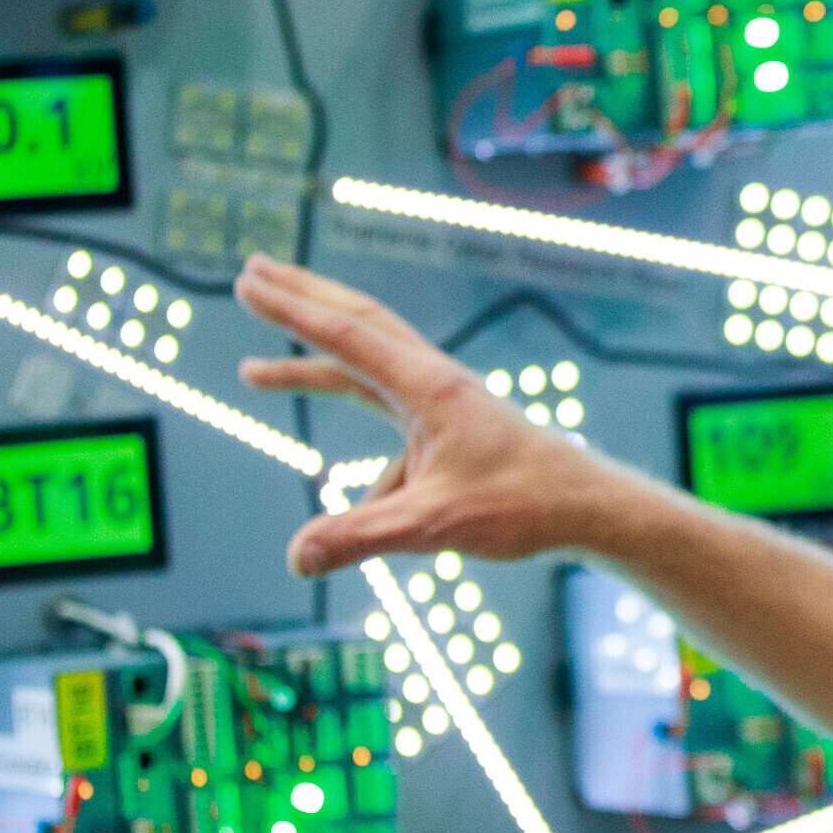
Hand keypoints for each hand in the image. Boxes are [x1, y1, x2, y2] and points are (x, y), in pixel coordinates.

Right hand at [235, 255, 608, 575]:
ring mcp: (440, 403)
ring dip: (310, 365)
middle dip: (301, 298)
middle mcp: (433, 382)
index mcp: (428, 387)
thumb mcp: (434, 525)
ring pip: (365, 367)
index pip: (346, 336)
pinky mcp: (446, 429)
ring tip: (252, 375)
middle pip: (358, 323)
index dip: (291, 309)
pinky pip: (385, 421)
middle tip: (251, 273)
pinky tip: (348, 518)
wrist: (584, 506)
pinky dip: (357, 450)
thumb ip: (361, 538)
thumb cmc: (522, 505)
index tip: (247, 283)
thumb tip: (294, 559)